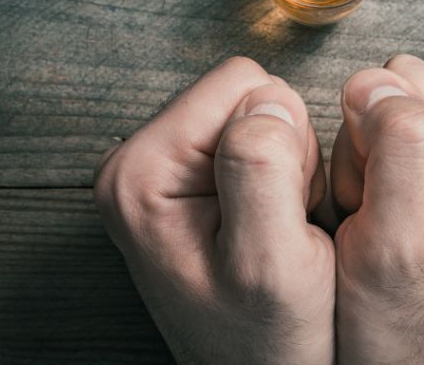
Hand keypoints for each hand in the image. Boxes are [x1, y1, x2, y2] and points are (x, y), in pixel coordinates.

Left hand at [94, 57, 333, 363]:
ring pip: (255, 119)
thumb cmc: (263, 341)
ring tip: (273, 230)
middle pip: (246, 96)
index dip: (286, 140)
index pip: (244, 84)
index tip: (281, 206)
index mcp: (142, 171)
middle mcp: (137, 162)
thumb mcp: (272, 264)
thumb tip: (267, 97)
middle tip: (279, 224)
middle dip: (284, 153)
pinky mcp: (181, 182)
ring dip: (284, 171)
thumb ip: (262, 169)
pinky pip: (252, 144)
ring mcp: (158, 171)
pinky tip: (267, 226)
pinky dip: (276, 181)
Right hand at [331, 55, 423, 363]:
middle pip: (398, 93)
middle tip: (379, 216)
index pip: (412, 83)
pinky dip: (363, 181)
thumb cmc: (410, 328)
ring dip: (363, 172)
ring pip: (380, 117)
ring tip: (381, 224)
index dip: (374, 139)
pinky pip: (376, 144)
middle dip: (369, 153)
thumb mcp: (401, 241)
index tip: (383, 202)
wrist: (406, 364)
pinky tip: (379, 221)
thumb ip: (400, 149)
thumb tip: (375, 83)